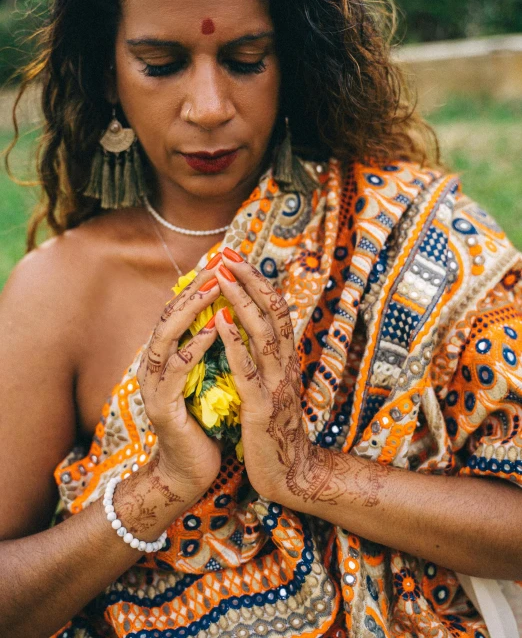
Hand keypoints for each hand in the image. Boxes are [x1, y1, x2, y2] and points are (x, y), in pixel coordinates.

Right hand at [137, 259, 223, 501]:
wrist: (190, 471)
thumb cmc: (204, 422)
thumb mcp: (208, 377)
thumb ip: (210, 349)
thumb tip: (230, 313)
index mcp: (166, 357)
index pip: (179, 312)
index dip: (197, 287)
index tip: (222, 263)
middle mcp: (154, 365)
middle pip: (170, 316)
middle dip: (194, 289)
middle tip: (218, 265)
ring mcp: (154, 385)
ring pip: (167, 336)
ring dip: (192, 310)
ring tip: (215, 288)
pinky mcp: (162, 406)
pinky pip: (177, 369)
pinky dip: (193, 347)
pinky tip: (211, 332)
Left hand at [213, 247, 313, 504]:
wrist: (293, 475)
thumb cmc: (277, 430)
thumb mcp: (276, 387)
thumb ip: (267, 359)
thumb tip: (253, 328)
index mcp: (286, 360)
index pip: (277, 311)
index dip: (259, 282)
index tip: (238, 258)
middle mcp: (286, 365)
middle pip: (273, 313)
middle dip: (250, 280)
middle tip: (228, 254)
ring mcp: (276, 385)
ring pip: (263, 333)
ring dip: (242, 301)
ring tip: (222, 276)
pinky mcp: (262, 407)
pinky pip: (247, 370)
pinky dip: (234, 342)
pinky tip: (219, 321)